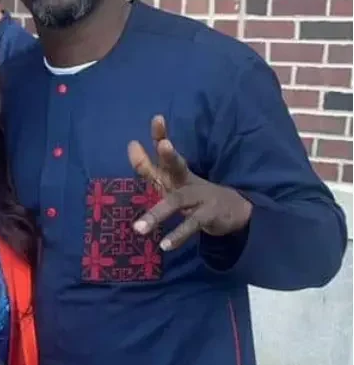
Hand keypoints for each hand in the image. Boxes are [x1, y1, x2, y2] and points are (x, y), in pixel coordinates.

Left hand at [128, 115, 251, 251]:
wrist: (234, 210)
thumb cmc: (193, 193)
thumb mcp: (172, 180)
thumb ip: (150, 166)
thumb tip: (131, 145)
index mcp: (176, 170)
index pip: (167, 149)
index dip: (161, 134)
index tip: (157, 118)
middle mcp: (186, 180)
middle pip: (177, 166)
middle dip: (170, 155)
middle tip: (164, 144)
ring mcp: (199, 197)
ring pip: (178, 201)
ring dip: (158, 214)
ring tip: (138, 228)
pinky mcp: (208, 215)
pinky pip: (191, 225)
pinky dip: (177, 235)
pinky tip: (164, 245)